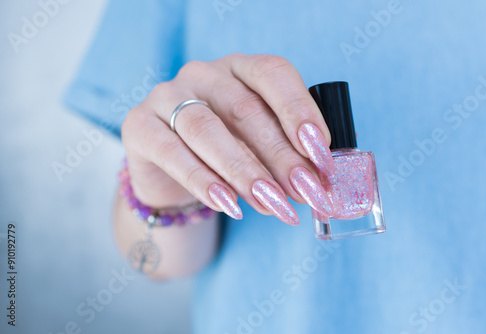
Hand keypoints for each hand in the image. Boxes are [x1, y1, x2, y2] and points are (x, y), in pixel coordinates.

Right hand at [121, 54, 335, 224]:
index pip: (273, 74)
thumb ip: (284, 152)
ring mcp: (167, 96)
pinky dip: (203, 181)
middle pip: (245, 109)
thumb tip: (318, 181)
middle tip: (305, 191)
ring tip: (272, 203)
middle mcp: (203, 74)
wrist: (169, 170)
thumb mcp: (257, 144)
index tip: (321, 153)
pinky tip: (229, 204)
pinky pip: (172, 152)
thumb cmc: (224, 151)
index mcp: (239, 68)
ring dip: (244, 171)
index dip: (300, 111)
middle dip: (280, 155)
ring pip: (207, 130)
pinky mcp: (139, 125)